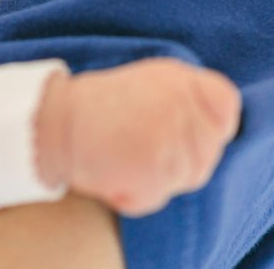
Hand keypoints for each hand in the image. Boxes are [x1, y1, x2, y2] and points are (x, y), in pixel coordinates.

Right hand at [37, 58, 240, 216]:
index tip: (180, 131)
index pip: (226, 106)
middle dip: (178, 160)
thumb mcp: (146, 84)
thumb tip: (217, 131)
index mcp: (179, 77)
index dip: (209, 125)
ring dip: (155, 179)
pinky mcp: (154, 169)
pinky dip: (133, 195)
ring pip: (185, 178)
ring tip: (120, 157)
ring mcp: (170, 138)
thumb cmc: (93, 107)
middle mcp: (181, 104)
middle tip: (135, 147)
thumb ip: (186, 101)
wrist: (48, 121)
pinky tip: (111, 173)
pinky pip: (156, 196)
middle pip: (207, 153)